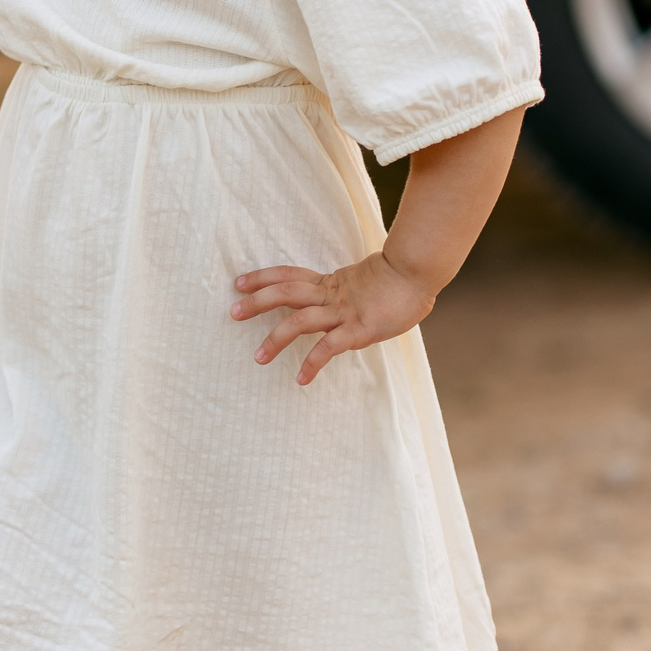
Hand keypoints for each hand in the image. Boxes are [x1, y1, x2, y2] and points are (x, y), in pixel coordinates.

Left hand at [230, 250, 443, 384]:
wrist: (417, 271)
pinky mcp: (358, 329)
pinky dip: (312, 363)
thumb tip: (340, 302)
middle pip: (285, 293)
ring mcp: (344, 311)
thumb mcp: (364, 282)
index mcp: (330, 281)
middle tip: (233, 312)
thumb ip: (347, 293)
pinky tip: (300, 379)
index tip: (239, 283)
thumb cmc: (397, 279)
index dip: (263, 278)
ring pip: (300, 320)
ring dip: (276, 338)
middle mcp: (331, 294)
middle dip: (257, 302)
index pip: (289, 275)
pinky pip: (329, 347)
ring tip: (258, 357)